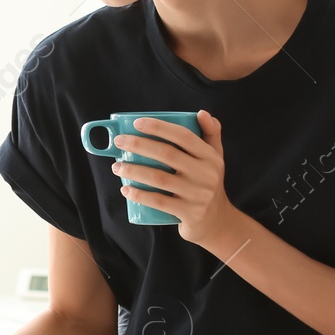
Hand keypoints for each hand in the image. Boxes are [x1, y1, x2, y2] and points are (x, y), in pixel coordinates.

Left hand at [112, 111, 243, 248]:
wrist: (217, 222)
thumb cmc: (209, 184)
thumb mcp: (216, 159)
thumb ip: (211, 134)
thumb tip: (202, 112)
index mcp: (210, 157)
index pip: (183, 136)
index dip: (159, 127)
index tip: (136, 123)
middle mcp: (206, 174)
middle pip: (167, 154)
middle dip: (139, 145)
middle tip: (118, 142)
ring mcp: (198, 195)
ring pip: (159, 178)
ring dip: (133, 170)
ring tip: (116, 166)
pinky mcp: (189, 213)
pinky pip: (160, 202)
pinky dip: (140, 195)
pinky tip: (126, 189)